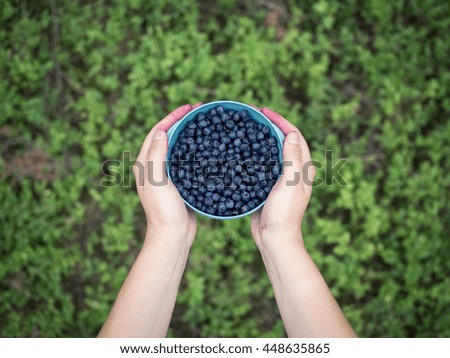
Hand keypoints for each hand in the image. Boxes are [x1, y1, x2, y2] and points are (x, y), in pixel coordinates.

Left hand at [133, 103, 201, 248]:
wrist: (173, 236)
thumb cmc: (163, 210)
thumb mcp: (156, 180)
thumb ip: (155, 155)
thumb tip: (160, 132)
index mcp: (145, 164)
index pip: (157, 133)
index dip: (171, 117)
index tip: (188, 108)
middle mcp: (154, 167)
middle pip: (167, 138)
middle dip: (180, 122)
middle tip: (197, 112)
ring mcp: (167, 176)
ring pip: (177, 148)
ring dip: (188, 135)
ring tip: (203, 126)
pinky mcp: (180, 184)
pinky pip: (187, 162)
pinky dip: (195, 152)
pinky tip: (207, 150)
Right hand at [251, 107, 315, 249]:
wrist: (274, 239)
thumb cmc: (285, 213)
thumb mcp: (291, 184)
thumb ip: (293, 159)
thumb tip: (292, 134)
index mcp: (303, 168)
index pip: (294, 136)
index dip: (281, 121)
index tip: (264, 111)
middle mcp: (294, 171)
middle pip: (283, 141)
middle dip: (270, 126)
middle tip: (253, 116)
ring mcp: (280, 178)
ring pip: (271, 152)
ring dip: (261, 138)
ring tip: (246, 128)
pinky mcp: (267, 186)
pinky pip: (261, 165)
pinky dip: (253, 155)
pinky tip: (240, 152)